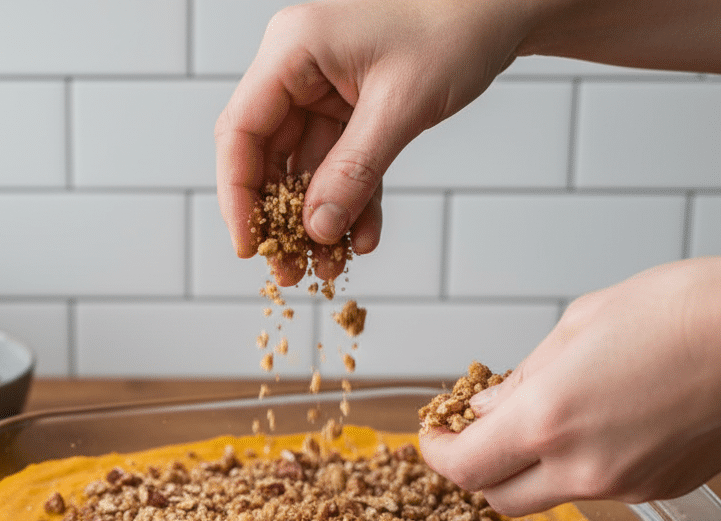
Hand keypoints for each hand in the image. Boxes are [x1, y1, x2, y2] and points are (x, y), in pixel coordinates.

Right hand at [214, 0, 527, 283]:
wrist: (505, 7)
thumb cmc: (457, 26)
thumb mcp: (401, 105)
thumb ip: (354, 171)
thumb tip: (316, 230)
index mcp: (293, 50)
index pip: (241, 131)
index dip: (238, 195)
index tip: (249, 247)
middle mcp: (298, 69)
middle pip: (266, 157)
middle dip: (280, 220)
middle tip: (289, 271)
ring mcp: (323, 91)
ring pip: (303, 171)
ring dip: (317, 221)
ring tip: (329, 267)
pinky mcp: (351, 110)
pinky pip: (339, 168)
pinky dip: (350, 203)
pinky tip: (362, 238)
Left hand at [419, 258, 720, 515]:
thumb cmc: (681, 311)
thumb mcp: (579, 326)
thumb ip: (522, 380)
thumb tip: (486, 409)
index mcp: (548, 420)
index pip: (464, 468)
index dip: (438, 454)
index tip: (435, 435)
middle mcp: (581, 467)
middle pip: (497, 499)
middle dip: (478, 470)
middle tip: (479, 435)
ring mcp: (622, 486)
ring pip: (548, 496)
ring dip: (530, 469)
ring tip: (548, 419)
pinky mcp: (658, 489)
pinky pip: (598, 489)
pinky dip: (581, 466)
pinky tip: (602, 424)